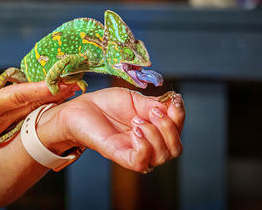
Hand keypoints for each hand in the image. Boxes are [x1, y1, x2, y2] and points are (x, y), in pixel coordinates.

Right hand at [0, 72, 77, 162]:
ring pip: (29, 110)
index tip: (61, 83)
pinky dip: (34, 105)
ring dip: (48, 99)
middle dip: (55, 94)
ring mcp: (0, 126)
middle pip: (32, 104)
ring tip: (67, 88)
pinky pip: (20, 114)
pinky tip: (46, 98)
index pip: (20, 96)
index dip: (42, 89)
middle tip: (76, 83)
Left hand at [37, 87, 184, 172]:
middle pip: (175, 149)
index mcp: (153, 128)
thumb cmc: (106, 104)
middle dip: (170, 127)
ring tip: (137, 120)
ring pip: (163, 156)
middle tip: (152, 111)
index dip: (180, 116)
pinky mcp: (120, 156)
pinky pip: (142, 163)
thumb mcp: (134, 99)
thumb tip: (173, 105)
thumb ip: (153, 105)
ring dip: (156, 134)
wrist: (81, 108)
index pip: (177, 131)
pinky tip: (134, 131)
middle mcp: (148, 143)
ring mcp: (135, 151)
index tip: (174, 100)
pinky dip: (144, 146)